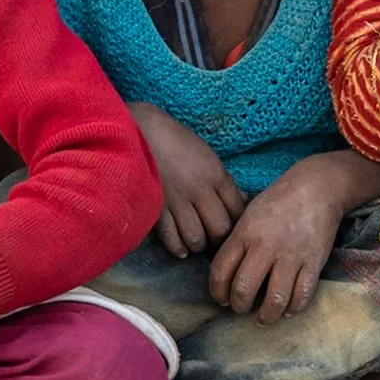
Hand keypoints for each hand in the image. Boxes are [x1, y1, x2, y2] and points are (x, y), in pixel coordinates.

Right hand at [133, 103, 244, 257]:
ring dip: (198, 243)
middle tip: (213, 236)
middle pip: (220, 229)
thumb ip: (223, 180)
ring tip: (196, 240)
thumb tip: (242, 200)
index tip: (231, 225)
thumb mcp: (206, 155)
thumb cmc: (174, 141)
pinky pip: (171, 238)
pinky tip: (181, 248)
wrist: (138, 131)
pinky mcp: (155, 208)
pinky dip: (178, 247)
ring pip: (197, 238)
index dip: (237, 222)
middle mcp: (199, 190)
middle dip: (218, 237)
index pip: (237, 210)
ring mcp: (176, 201)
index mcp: (216, 174)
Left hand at [206, 157, 350, 322]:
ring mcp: (291, 256)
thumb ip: (236, 241)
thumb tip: (224, 272)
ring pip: (274, 299)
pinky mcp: (314, 263)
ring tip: (262, 317)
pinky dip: (293, 308)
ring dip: (266, 315)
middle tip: (241, 308)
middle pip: (244, 290)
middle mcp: (265, 246)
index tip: (221, 299)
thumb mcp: (247, 215)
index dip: (217, 292)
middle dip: (239, 306)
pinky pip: (302, 295)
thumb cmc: (277, 202)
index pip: (220, 271)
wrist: (316, 189)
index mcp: (244, 233)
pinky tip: (286, 309)